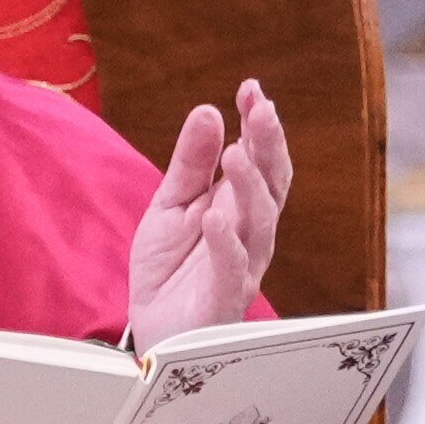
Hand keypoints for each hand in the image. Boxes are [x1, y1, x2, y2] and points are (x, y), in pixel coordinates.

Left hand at [125, 79, 291, 350]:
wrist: (153, 333)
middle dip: (268, 147)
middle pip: (271, 186)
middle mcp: (251, 235)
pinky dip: (226, 243)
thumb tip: (209, 110)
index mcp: (241, 207)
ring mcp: (242, 267)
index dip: (260, 126)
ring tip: (235, 154)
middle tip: (261, 110)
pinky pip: (230, 270)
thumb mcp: (172, 205)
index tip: (252, 90)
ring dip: (249, 188)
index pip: (261, 160)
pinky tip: (216, 217)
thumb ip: (192, 163)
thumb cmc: (171, 271)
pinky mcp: (222, 299)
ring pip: (259, 224)